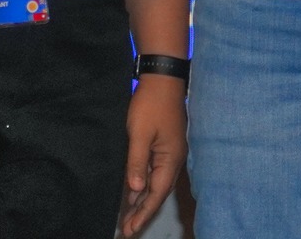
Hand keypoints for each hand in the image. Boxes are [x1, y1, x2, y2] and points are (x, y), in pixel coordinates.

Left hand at [117, 76, 185, 236]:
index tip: (131, 229)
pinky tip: (133, 192)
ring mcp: (169, 153)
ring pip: (155, 183)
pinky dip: (143, 184)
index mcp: (170, 160)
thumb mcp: (140, 134)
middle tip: (127, 229)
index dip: (143, 213)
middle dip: (142, 212)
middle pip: (157, 193)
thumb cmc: (151, 104)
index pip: (156, 194)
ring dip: (142, 200)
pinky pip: (153, 171)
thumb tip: (134, 190)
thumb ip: (137, 163)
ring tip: (128, 217)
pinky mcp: (163, 145)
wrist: (162, 78)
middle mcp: (173, 160)